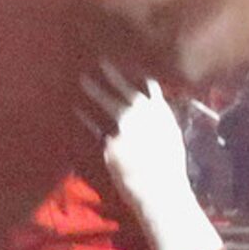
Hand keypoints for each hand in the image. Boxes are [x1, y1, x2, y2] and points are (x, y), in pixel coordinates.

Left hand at [79, 65, 222, 249]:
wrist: (160, 190)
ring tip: (83, 80)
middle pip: (125, 87)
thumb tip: (153, 105)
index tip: (127, 58)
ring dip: (94, 89)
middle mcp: (143, 115)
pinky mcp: (111, 143)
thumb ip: (160, 118)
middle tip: (101, 60)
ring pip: (107, 102)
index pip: (149, 84)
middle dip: (112, 72)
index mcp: (161, 113)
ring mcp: (126, 128)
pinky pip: (95, 127)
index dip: (137, 71)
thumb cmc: (169, 168)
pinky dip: (85, 117)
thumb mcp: (171, 137)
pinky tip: (78, 110)